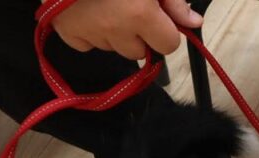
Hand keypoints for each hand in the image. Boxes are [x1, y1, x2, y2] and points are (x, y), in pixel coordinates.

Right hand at [50, 0, 202, 58]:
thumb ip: (174, 0)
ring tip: (105, 3)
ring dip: (114, 33)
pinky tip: (88, 10)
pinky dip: (88, 32)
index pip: (168, 46)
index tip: (158, 18)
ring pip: (113, 48)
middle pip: (139, 51)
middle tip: (127, 6)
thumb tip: (193, 22)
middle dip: (138, 34)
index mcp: (140, 14)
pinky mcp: (64, 29)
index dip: (166, 32)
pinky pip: (85, 44)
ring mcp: (88, 31)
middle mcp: (115, 28)